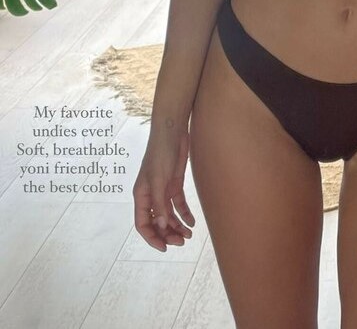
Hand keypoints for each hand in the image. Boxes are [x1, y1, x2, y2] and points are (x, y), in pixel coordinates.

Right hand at [133, 129, 194, 251]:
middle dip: (167, 234)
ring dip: (177, 227)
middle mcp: (151, 195)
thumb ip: (160, 203)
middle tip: (182, 242)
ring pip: (168, 216)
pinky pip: (178, 205)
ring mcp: (163, 190)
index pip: (143, 224)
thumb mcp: (159, 179)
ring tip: (189, 235)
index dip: (152, 238)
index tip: (164, 248)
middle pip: (157, 222)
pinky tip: (192, 222)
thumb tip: (161, 227)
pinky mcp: (174, 184)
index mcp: (141, 196)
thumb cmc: (161, 153)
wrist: (173, 131)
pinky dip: (184, 215)